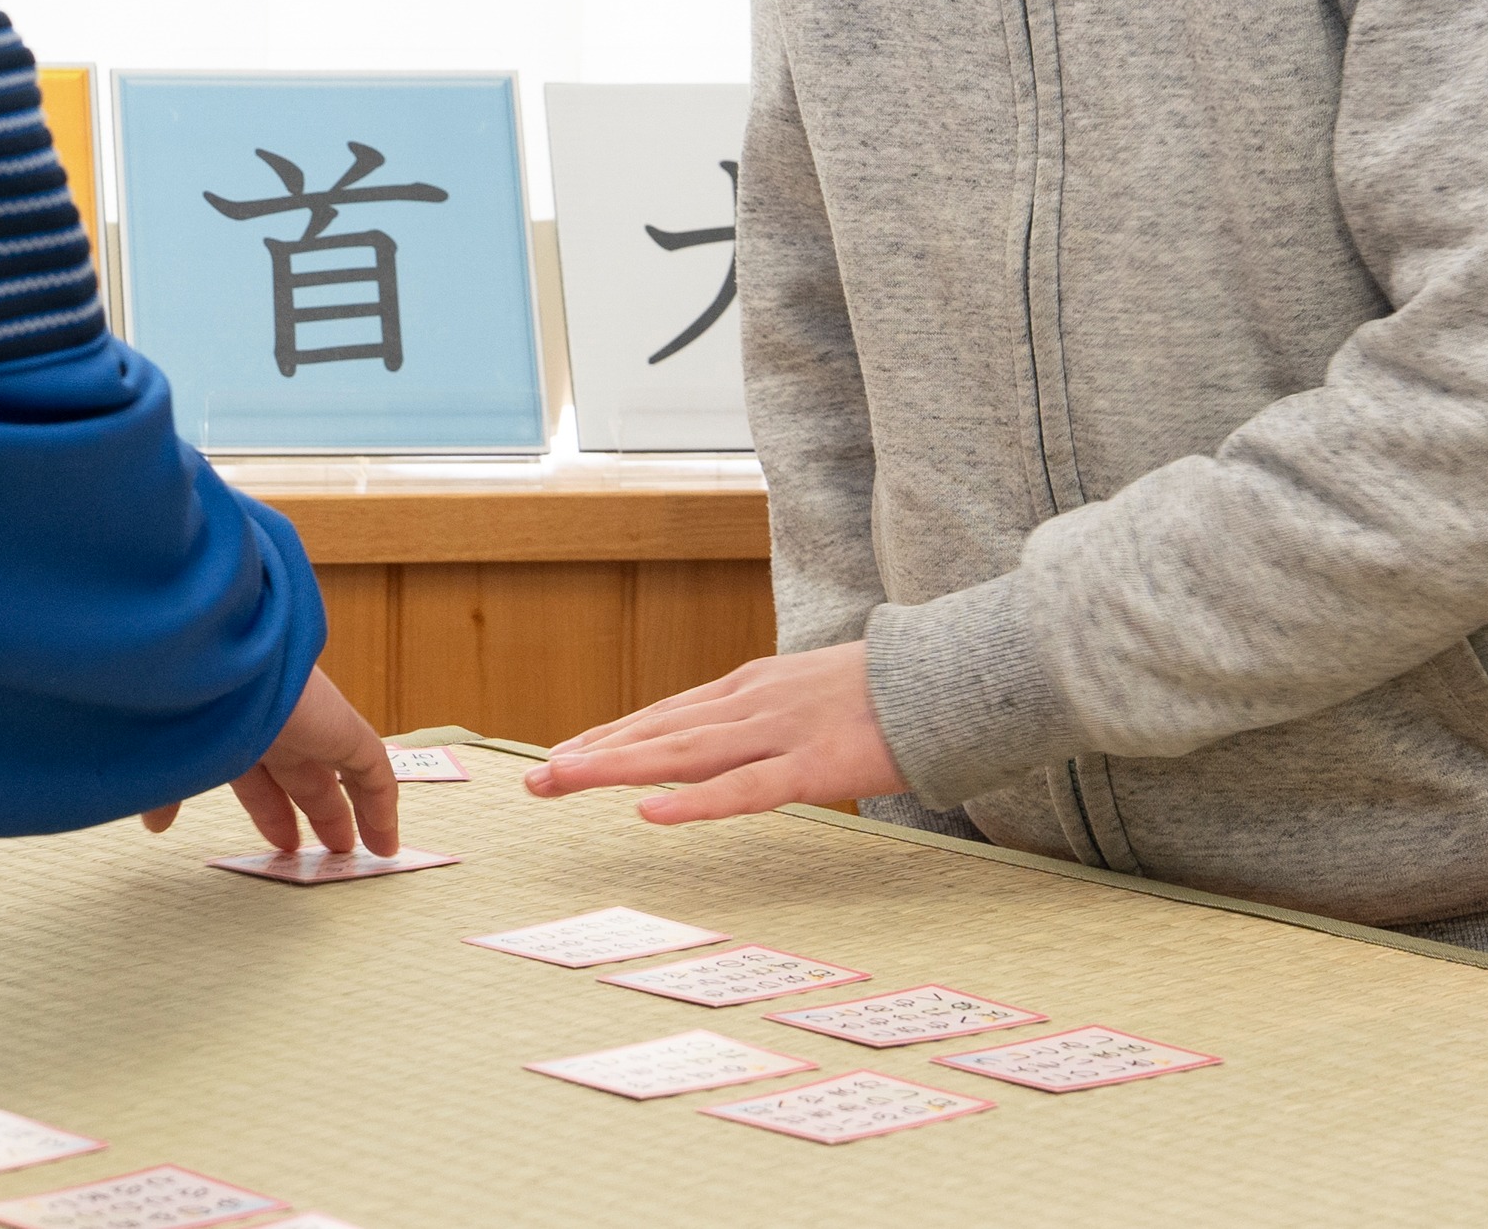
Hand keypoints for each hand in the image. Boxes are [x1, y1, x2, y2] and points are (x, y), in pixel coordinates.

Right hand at [140, 669, 401, 855]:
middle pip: (301, 776)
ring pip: (338, 773)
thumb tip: (154, 824)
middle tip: (323, 849)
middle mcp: (274, 720)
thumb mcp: (167, 755)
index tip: (279, 844)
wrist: (206, 650)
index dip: (269, 811)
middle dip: (312, 812)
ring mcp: (308, 719)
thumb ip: (167, 791)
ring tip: (362, 849)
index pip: (258, 775)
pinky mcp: (339, 725)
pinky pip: (372, 768)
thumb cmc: (175, 700)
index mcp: (233, 723)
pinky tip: (385, 842)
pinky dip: (381, 804)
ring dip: (347, 813)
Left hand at [522, 642, 904, 823]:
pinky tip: (648, 811)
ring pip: (681, 755)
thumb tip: (738, 732)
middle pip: (659, 731)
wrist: (951, 676)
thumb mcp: (814, 690)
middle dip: (593, 753)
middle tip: (535, 778)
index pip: (667, 714)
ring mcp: (779, 732)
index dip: (613, 734)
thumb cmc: (889, 691)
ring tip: (562, 781)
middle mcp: (752, 702)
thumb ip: (772, 710)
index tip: (565, 754)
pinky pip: (743, 790)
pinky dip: (692, 802)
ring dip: (616, 768)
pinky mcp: (813, 767)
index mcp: (753, 686)